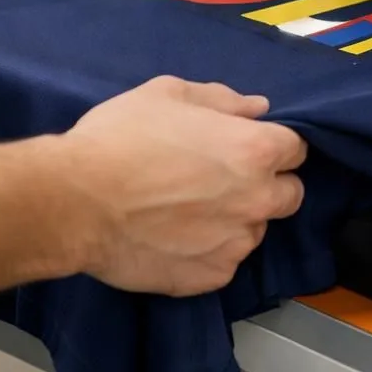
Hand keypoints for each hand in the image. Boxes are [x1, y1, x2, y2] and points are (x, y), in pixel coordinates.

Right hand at [60, 76, 307, 296]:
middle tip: (222, 178)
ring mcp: (235, 243)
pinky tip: (175, 236)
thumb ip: (221, 99)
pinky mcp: (211, 277)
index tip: (244, 145)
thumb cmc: (120, 137)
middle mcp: (257, 199)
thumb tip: (257, 108)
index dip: (270, 144)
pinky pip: (225, 261)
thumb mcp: (167, 94)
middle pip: (289, 194)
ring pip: (255, 230)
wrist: (76, 201)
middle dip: (266, 184)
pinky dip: (209, 250)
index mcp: (254, 150)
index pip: (295, 149)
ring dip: (236, 218)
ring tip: (190, 209)